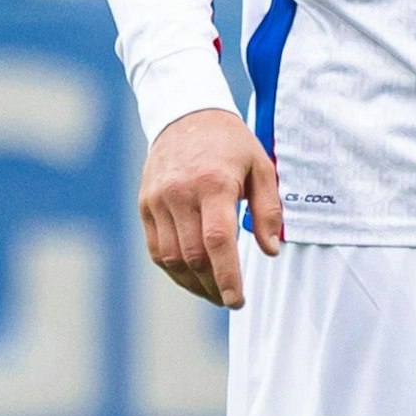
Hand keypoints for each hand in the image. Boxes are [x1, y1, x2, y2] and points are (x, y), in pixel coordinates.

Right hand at [139, 108, 282, 308]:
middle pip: (193, 255)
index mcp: (213, 182)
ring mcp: (158, 199)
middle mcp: (180, 192)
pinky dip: (173, 270)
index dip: (227, 276)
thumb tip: (270, 250)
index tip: (238, 301)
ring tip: (214, 291)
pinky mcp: (145, 204)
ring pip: (171, 258)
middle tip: (231, 299)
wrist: (185, 115)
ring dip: (193, 284)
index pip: (217, 240)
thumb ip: (269, 209)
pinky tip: (192, 276)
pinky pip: (156, 249)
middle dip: (214, 286)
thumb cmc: (229, 144)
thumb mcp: (261, 166)